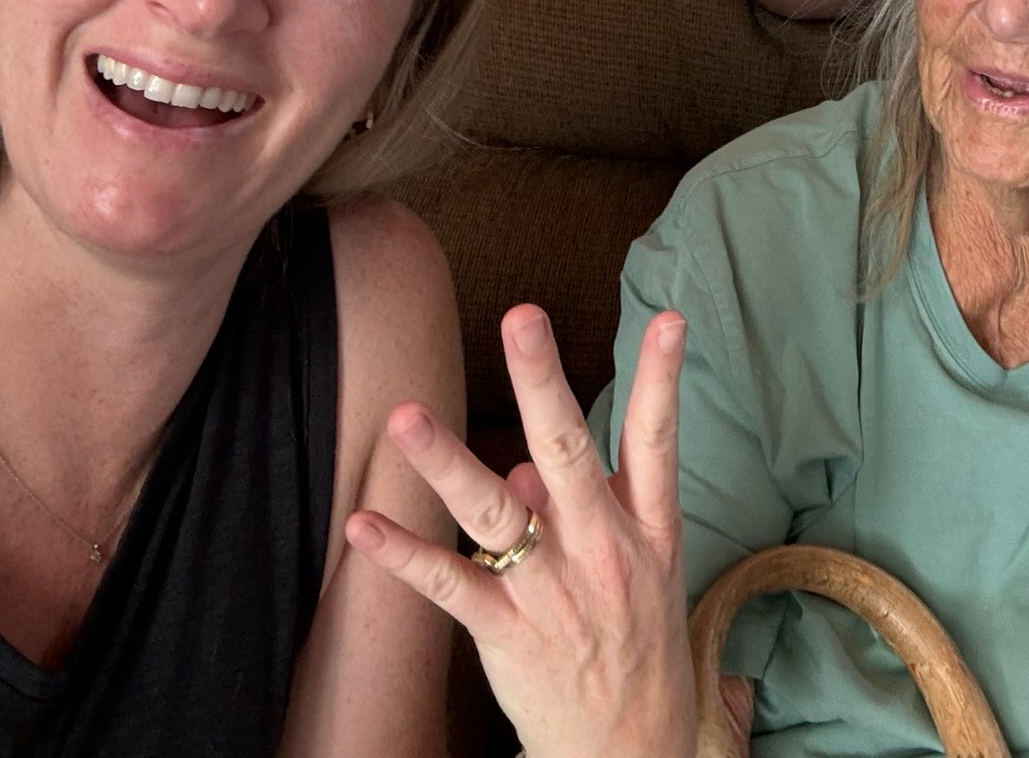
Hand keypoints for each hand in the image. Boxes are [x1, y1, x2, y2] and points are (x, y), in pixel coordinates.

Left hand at [346, 307, 694, 757]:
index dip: (663, 375)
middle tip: (522, 317)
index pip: (658, 438)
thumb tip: (526, 465)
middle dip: (543, 382)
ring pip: (495, 514)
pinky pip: (447, 585)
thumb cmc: (635, 644)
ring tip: (406, 416)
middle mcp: (602, 549)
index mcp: (647, 528)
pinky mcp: (506, 633)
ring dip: (447, 462)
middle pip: (571, 452)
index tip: (666, 315)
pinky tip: (362, 523)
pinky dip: (403, 554)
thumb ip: (588, 507)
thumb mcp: (640, 569)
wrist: (632, 747)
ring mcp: (552, 591)